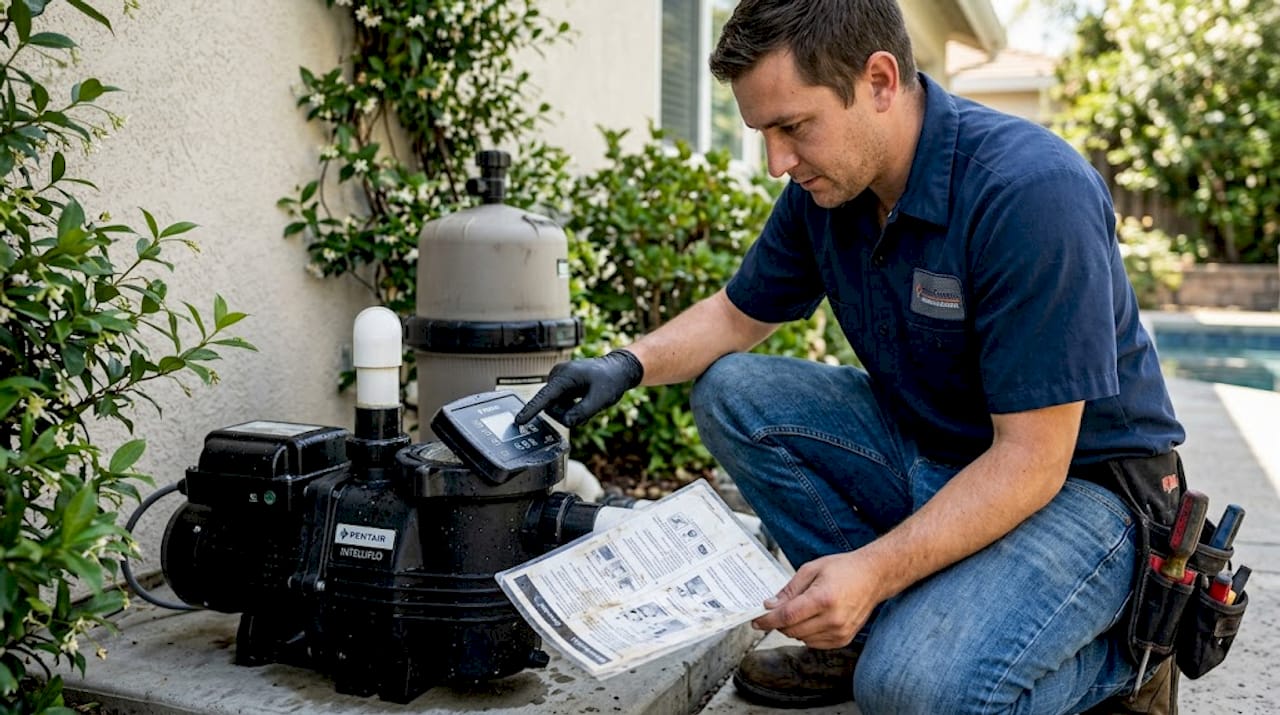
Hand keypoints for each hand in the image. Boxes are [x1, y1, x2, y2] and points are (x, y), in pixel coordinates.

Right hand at [514, 350, 643, 427]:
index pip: (544, 397)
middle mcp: (557, 376)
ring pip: (555, 406)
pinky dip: (571, 407)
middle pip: (550, 406)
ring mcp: (558, 380)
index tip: (519, 421)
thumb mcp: (600, 399)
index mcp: (564, 376)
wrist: (618, 370)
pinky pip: (560, 403)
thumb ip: (582, 412)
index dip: (531, 410)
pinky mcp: (561, 385)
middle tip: (587, 408)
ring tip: (587, 401)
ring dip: (570, 410)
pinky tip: (584, 399)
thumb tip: (566, 422)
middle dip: (566, 413)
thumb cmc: (611, 381)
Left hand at [752, 551, 882, 648]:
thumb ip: (789, 590)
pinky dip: (806, 634)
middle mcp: (833, 619)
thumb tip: (770, 606)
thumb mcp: (811, 569)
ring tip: (799, 610)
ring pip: (801, 638)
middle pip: (792, 630)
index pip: (787, 616)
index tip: (755, 621)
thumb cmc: (843, 569)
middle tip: (774, 611)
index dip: (767, 620)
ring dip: (792, 628)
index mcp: (823, 599)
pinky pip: (814, 643)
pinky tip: (811, 618)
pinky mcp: (844, 639)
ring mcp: (840, 632)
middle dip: (778, 622)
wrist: (873, 576)